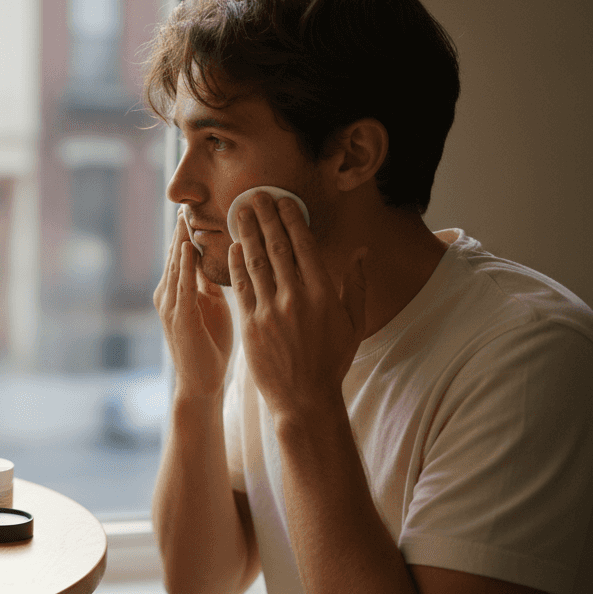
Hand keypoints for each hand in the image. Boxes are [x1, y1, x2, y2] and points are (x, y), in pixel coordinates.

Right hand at [154, 207, 233, 400]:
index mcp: (177, 291)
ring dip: (181, 239)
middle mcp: (168, 294)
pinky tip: (190, 247)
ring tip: (185, 215)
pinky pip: (182, 285)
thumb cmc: (210, 346)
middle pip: (175, 253)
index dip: (187, 230)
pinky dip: (186, 265)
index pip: (182, 253)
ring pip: (176, 265)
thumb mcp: (213, 306)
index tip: (193, 206)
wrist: (201, 382)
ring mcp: (170, 306)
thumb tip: (218, 255)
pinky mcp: (179, 318)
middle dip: (180, 229)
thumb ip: (209, 282)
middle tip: (186, 201)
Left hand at [228, 195, 366, 420]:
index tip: (284, 201)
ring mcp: (270, 311)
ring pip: (256, 263)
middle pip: (278, 248)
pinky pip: (240, 288)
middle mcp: (296, 298)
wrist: (304, 398)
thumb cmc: (331, 361)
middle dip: (266, 218)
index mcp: (323, 294)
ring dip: (247, 234)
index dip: (292, 219)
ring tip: (239, 212)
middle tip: (256, 195)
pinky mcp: (250, 325)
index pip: (305, 246)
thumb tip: (361, 252)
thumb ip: (357, 285)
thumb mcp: (354, 323)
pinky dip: (235, 265)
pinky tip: (231, 247)